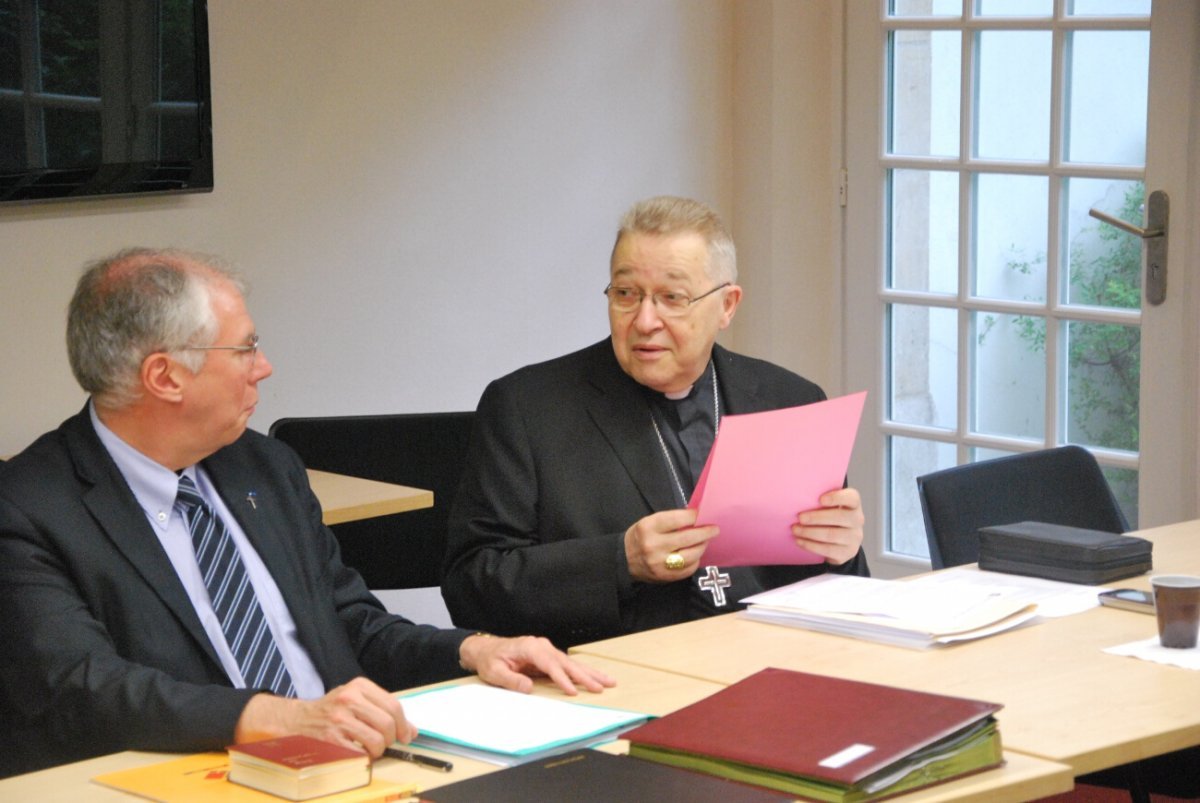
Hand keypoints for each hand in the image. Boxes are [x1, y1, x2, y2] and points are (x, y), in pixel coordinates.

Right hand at [233, 677, 415, 757]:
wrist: (296, 720)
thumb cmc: (332, 711)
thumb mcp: (356, 700)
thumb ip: (383, 710)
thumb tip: (412, 731)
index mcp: (359, 686)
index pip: (393, 705)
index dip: (403, 724)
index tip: (405, 735)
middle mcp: (349, 699)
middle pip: (387, 723)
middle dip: (391, 739)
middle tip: (385, 743)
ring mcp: (339, 719)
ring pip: (377, 740)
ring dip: (378, 750)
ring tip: (370, 749)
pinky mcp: (331, 739)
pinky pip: (360, 753)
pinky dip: (364, 757)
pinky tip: (358, 753)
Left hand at [458, 634, 615, 695]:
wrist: (486, 649)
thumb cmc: (490, 660)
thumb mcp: (495, 672)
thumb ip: (512, 680)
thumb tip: (529, 688)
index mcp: (530, 648)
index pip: (550, 665)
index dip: (563, 679)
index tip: (574, 692)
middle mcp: (541, 646)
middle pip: (567, 662)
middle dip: (585, 675)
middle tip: (602, 686)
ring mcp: (546, 650)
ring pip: (572, 663)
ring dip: (590, 673)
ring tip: (609, 681)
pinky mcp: (548, 657)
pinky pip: (568, 665)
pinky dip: (583, 671)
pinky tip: (595, 677)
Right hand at [623, 508, 718, 582]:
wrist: (624, 560)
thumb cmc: (640, 536)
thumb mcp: (649, 522)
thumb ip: (671, 520)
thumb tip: (695, 517)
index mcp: (649, 527)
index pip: (677, 519)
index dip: (693, 516)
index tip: (702, 514)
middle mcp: (653, 545)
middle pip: (687, 538)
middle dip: (705, 533)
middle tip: (714, 529)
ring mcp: (659, 563)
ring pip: (691, 555)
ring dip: (702, 547)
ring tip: (705, 542)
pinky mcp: (665, 576)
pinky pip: (688, 569)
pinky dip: (695, 561)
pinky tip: (695, 555)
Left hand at [791, 487, 864, 564]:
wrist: (839, 541)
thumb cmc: (829, 517)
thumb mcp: (828, 507)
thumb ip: (819, 500)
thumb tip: (798, 498)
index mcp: (853, 504)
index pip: (852, 498)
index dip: (837, 498)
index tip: (820, 499)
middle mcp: (857, 520)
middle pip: (840, 517)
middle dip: (817, 517)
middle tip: (800, 517)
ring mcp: (854, 537)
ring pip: (832, 534)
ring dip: (810, 532)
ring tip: (795, 529)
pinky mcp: (847, 552)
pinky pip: (828, 549)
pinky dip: (811, 545)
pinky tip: (799, 541)